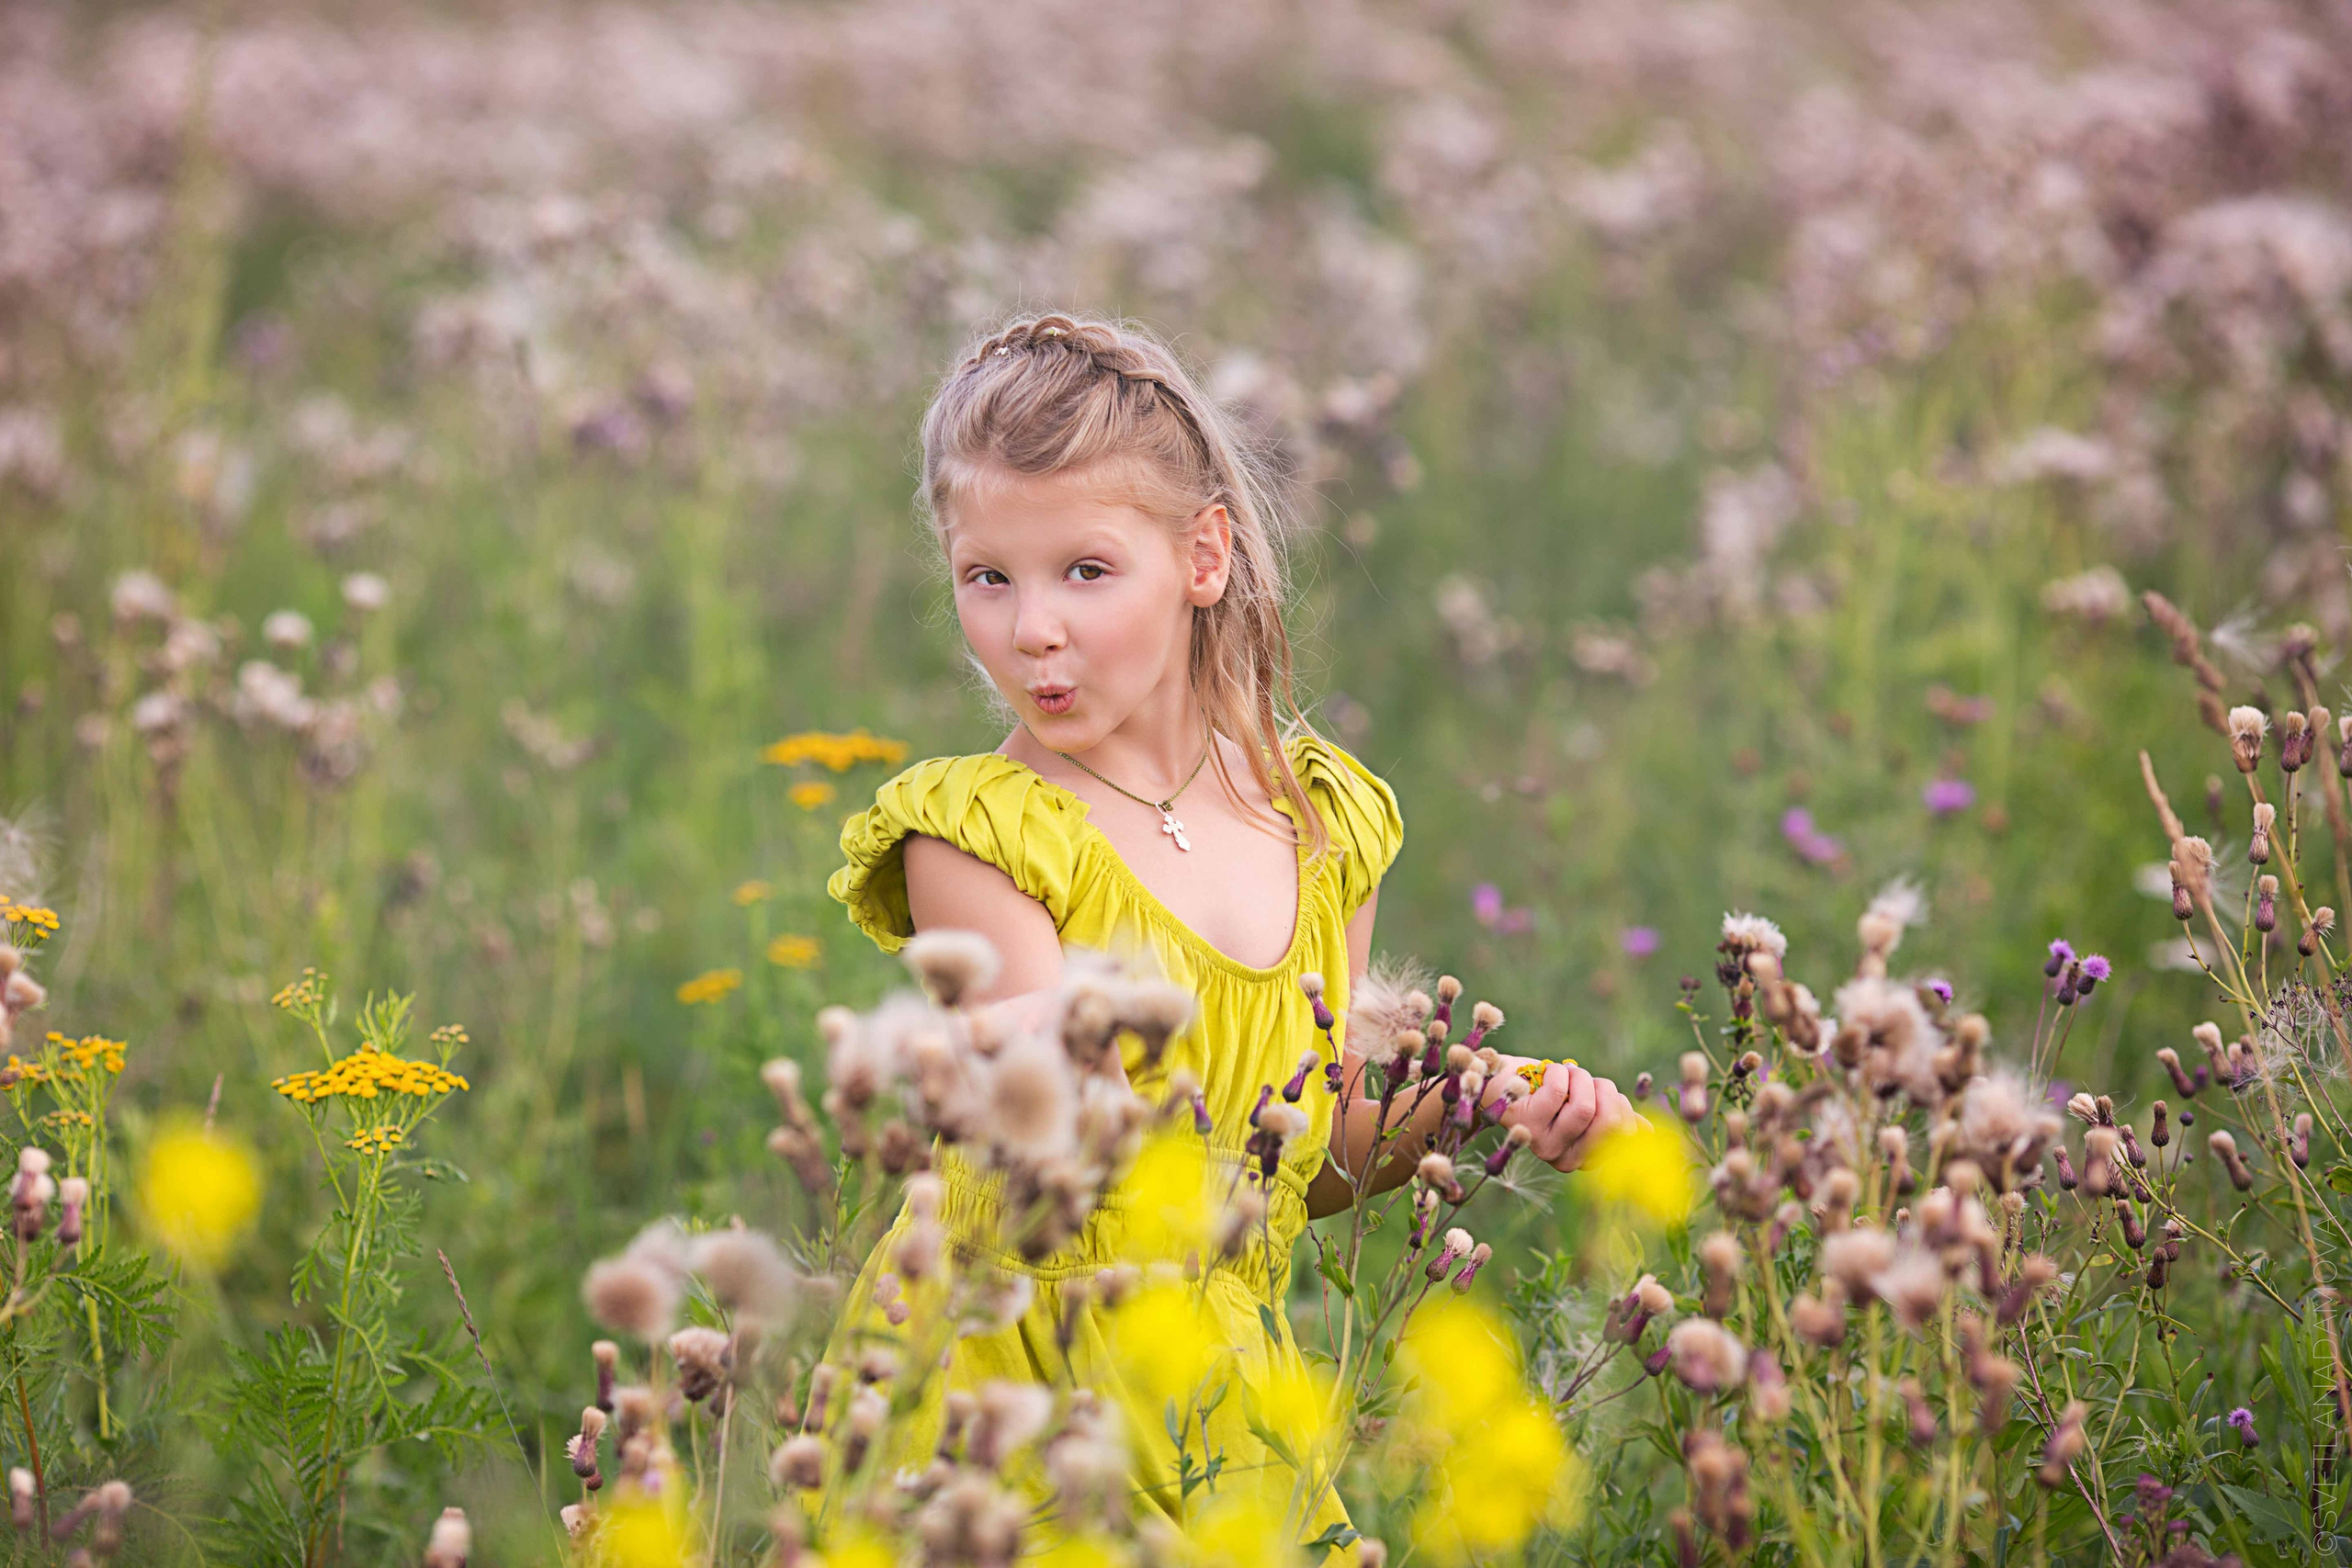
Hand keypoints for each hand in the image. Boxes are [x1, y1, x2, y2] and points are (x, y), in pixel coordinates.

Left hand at [1495, 1058, 1637, 1171]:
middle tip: (1585, 1079)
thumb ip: (1614, 1119)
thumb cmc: (1547, 1092)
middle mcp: (1566, 1160)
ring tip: (1567, 1073)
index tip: (1600, 1092)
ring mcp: (1544, 1144)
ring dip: (1580, 1078)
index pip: (1627, 1135)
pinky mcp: (1526, 1122)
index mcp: (1587, 1159)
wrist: (1502, 1082)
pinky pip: (1558, 1091)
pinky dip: (1558, 1072)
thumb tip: (1648, 1133)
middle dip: (1604, 1089)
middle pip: (1610, 1123)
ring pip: (1585, 1107)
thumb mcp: (1585, 1105)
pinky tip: (1548, 1073)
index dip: (1619, 1104)